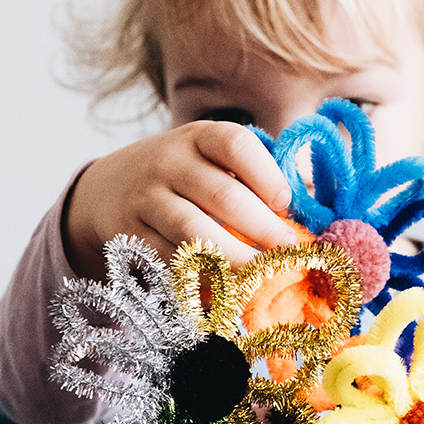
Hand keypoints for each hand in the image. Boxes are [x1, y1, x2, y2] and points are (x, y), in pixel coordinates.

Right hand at [62, 120, 294, 278]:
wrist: (108, 187)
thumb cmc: (184, 175)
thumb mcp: (210, 159)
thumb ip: (255, 175)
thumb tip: (315, 203)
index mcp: (198, 137)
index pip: (236, 145)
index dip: (267, 175)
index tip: (286, 203)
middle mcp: (168, 162)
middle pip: (223, 196)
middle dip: (263, 229)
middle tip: (289, 252)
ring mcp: (146, 199)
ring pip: (195, 232)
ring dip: (236, 258)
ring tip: (263, 274)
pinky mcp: (129, 235)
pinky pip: (170, 259)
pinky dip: (200, 276)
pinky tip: (225, 286)